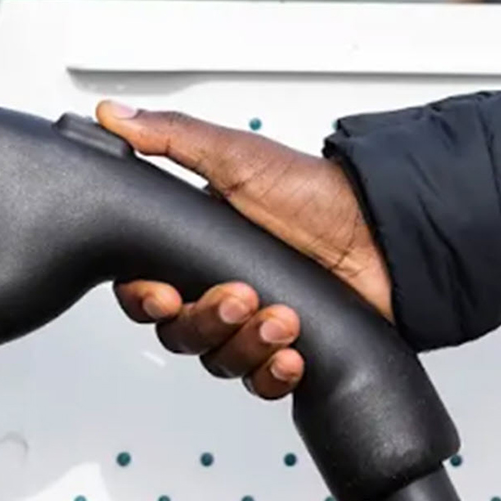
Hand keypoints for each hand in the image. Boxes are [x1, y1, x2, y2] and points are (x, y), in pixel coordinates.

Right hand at [96, 101, 391, 399]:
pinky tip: (290, 355)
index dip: (147, 300)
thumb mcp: (235, 156)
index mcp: (196, 248)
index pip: (145, 290)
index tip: (165, 294)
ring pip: (218, 360)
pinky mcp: (286, 351)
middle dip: (207, 320)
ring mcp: (252, 324)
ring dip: (245, 346)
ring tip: (281, 319)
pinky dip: (271, 375)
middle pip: (179, 333)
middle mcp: (219, 289)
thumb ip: (170, 137)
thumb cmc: (314, 193)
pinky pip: (260, 384)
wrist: (384, 231)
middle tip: (241, 296)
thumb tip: (116, 117)